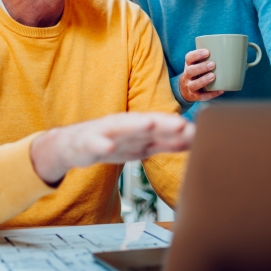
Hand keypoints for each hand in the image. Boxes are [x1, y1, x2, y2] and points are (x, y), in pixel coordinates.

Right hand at [30, 112, 194, 183]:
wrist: (71, 145)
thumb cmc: (110, 142)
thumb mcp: (141, 147)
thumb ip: (166, 143)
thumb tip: (195, 141)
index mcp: (139, 128)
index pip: (162, 128)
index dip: (180, 130)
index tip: (199, 132)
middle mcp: (124, 126)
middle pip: (146, 124)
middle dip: (163, 124)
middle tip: (181, 125)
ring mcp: (105, 132)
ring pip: (121, 128)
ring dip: (135, 125)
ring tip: (150, 124)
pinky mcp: (86, 142)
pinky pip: (94, 143)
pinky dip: (101, 143)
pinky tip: (108, 145)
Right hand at [179, 49, 224, 102]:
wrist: (185, 90)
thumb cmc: (196, 73)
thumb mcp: (196, 64)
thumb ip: (207, 58)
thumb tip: (227, 51)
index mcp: (189, 65)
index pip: (189, 58)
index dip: (196, 55)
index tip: (207, 52)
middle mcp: (187, 76)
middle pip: (190, 71)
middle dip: (201, 67)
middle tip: (212, 64)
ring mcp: (190, 87)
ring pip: (193, 85)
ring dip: (203, 80)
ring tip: (213, 76)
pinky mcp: (195, 96)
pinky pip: (202, 96)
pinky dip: (211, 94)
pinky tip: (220, 90)